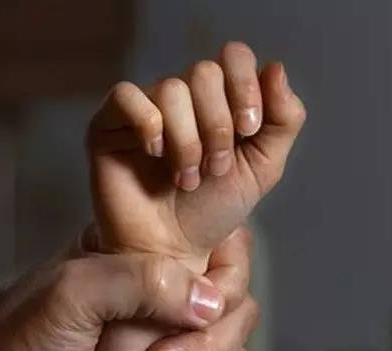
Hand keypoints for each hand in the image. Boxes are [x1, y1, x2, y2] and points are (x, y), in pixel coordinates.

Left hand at [0, 242, 240, 350]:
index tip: (191, 316)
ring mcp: (167, 348)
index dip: (224, 288)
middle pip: (238, 317)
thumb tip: (210, 304)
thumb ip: (142, 283)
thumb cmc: (16, 334)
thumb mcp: (74, 292)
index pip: (227, 255)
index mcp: (148, 257)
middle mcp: (165, 299)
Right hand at [87, 42, 305, 259]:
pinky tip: (155, 155)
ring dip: (187, 140)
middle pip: (204, 72)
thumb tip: (276, 68)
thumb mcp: (262, 168)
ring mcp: (144, 109)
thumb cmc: (211, 212)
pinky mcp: (108, 125)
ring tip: (185, 178)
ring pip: (171, 89)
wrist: (172, 252)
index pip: (233, 57)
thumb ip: (283, 120)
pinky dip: (148, 124)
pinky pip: (126, 96)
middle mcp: (181, 98)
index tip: (248, 129)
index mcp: (219, 99)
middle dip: (218, 125)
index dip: (245, 86)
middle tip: (215, 169)